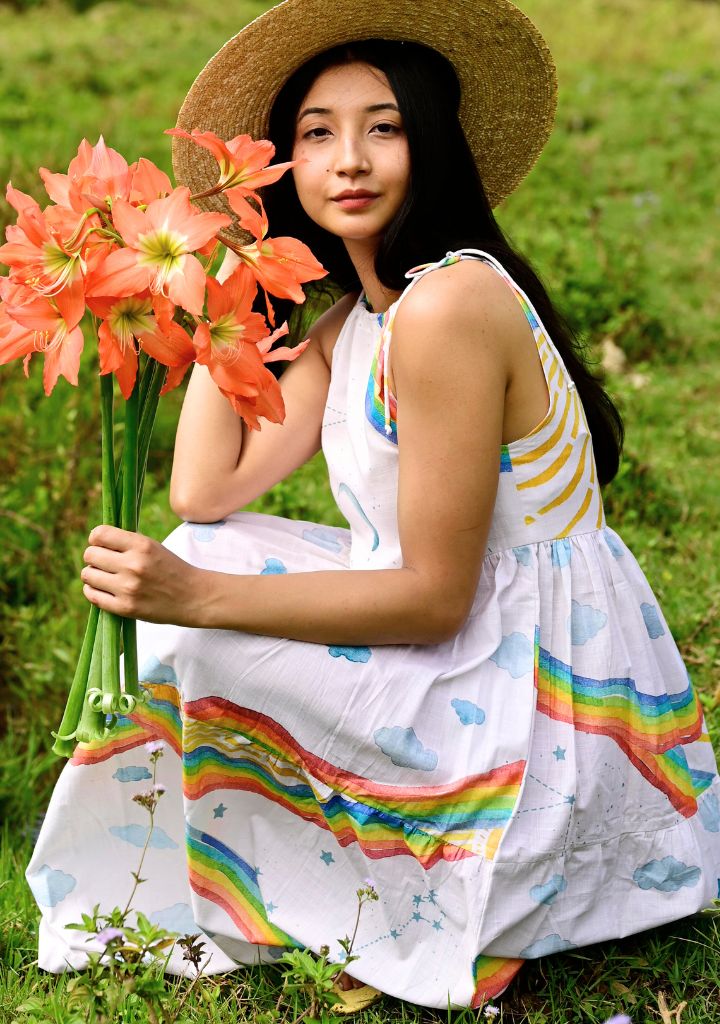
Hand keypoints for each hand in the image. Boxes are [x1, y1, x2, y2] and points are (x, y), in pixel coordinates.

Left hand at [81, 525, 202, 624]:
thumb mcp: (153, 547)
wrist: (193, 597)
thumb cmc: (171, 569)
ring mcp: (128, 588)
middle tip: (104, 562)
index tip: (102, 544)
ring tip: (104, 577)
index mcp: (141, 545)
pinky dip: (93, 591)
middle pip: (89, 555)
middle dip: (94, 557)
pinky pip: (92, 596)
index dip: (96, 539)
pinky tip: (103, 589)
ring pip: (88, 575)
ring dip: (93, 575)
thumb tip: (94, 540)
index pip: (99, 534)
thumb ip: (126, 543)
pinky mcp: (125, 608)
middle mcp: (133, 565)